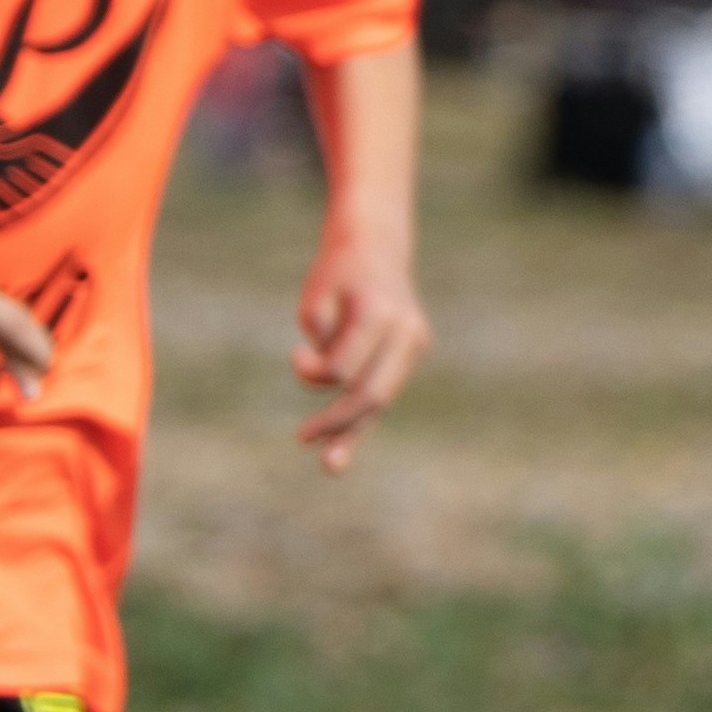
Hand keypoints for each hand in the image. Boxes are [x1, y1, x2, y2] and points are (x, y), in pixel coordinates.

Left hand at [295, 233, 429, 463]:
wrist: (376, 245)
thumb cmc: (337, 272)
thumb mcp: (314, 302)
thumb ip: (319, 349)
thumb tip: (326, 388)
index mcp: (380, 313)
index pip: (343, 368)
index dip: (311, 373)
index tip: (295, 353)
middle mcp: (406, 332)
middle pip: (371, 392)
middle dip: (336, 421)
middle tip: (302, 438)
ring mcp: (416, 344)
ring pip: (381, 399)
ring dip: (353, 430)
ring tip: (331, 466)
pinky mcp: (413, 352)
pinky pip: (384, 390)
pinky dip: (363, 418)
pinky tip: (342, 451)